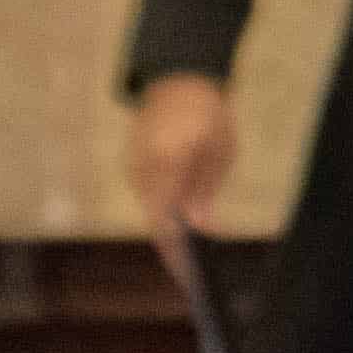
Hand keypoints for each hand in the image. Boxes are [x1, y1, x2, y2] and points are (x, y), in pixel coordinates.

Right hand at [127, 74, 238, 282]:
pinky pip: (148, 197)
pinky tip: (178, 226)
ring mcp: (134, 168)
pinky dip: (162, 212)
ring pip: (150, 211)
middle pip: (154, 221)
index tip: (187, 273)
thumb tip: (198, 228)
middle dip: (171, 248)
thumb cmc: (207, 114)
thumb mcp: (219, 151)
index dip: (175, 251)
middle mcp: (143, 170)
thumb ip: (204, 191)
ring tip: (186, 257)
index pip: (166, 220)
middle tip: (190, 274)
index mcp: (168, 165)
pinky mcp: (133, 165)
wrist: (179, 79)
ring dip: (167, 231)